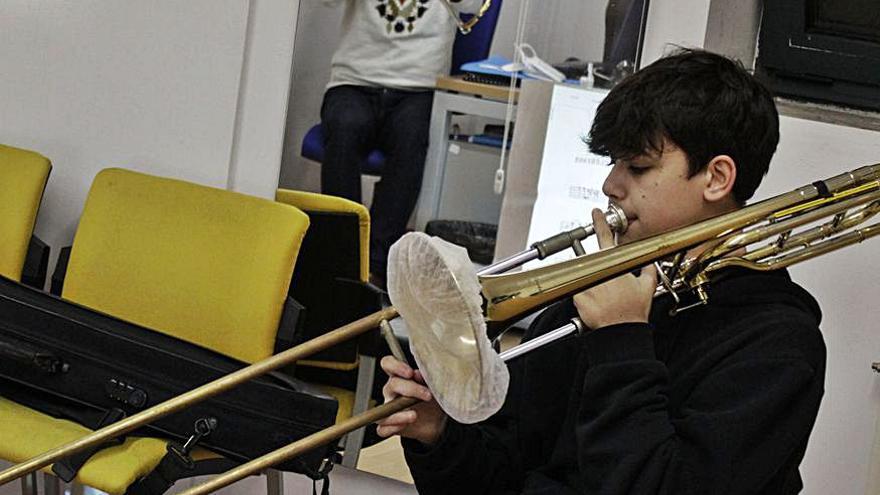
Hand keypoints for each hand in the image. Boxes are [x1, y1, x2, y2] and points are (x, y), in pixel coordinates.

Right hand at [375, 355, 447, 444]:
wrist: (440, 421)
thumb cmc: (435, 398)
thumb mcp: (434, 385)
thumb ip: (427, 378)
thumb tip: (419, 374)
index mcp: (401, 377)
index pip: (388, 364)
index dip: (395, 366)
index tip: (410, 373)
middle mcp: (392, 391)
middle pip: (391, 385)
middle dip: (410, 389)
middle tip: (428, 395)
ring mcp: (389, 409)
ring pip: (382, 410)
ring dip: (397, 414)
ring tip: (414, 416)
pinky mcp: (391, 425)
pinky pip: (382, 429)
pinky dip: (391, 428)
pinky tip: (405, 425)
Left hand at [572, 208, 657, 329]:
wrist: (621, 331)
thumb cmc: (633, 312)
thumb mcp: (648, 286)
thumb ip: (648, 269)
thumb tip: (648, 261)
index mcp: (614, 265)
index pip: (605, 237)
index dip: (600, 223)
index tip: (595, 214)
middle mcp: (598, 272)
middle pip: (592, 260)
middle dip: (599, 271)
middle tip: (608, 285)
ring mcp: (586, 283)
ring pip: (585, 277)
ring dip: (593, 285)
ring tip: (604, 299)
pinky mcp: (577, 296)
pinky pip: (578, 292)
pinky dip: (585, 297)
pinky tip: (597, 306)